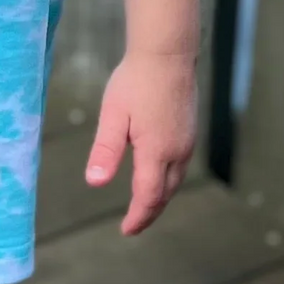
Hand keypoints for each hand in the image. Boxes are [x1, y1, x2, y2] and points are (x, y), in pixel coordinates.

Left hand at [85, 51, 198, 236]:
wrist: (167, 53)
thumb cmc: (135, 81)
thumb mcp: (112, 115)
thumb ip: (105, 151)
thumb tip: (94, 183)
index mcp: (157, 152)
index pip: (148, 197)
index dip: (137, 217)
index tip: (126, 230)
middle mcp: (177, 152)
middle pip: (164, 193)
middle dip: (149, 212)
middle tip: (133, 225)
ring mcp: (187, 141)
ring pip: (174, 181)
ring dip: (159, 197)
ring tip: (144, 206)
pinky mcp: (189, 131)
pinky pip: (179, 166)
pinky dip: (167, 180)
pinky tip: (156, 176)